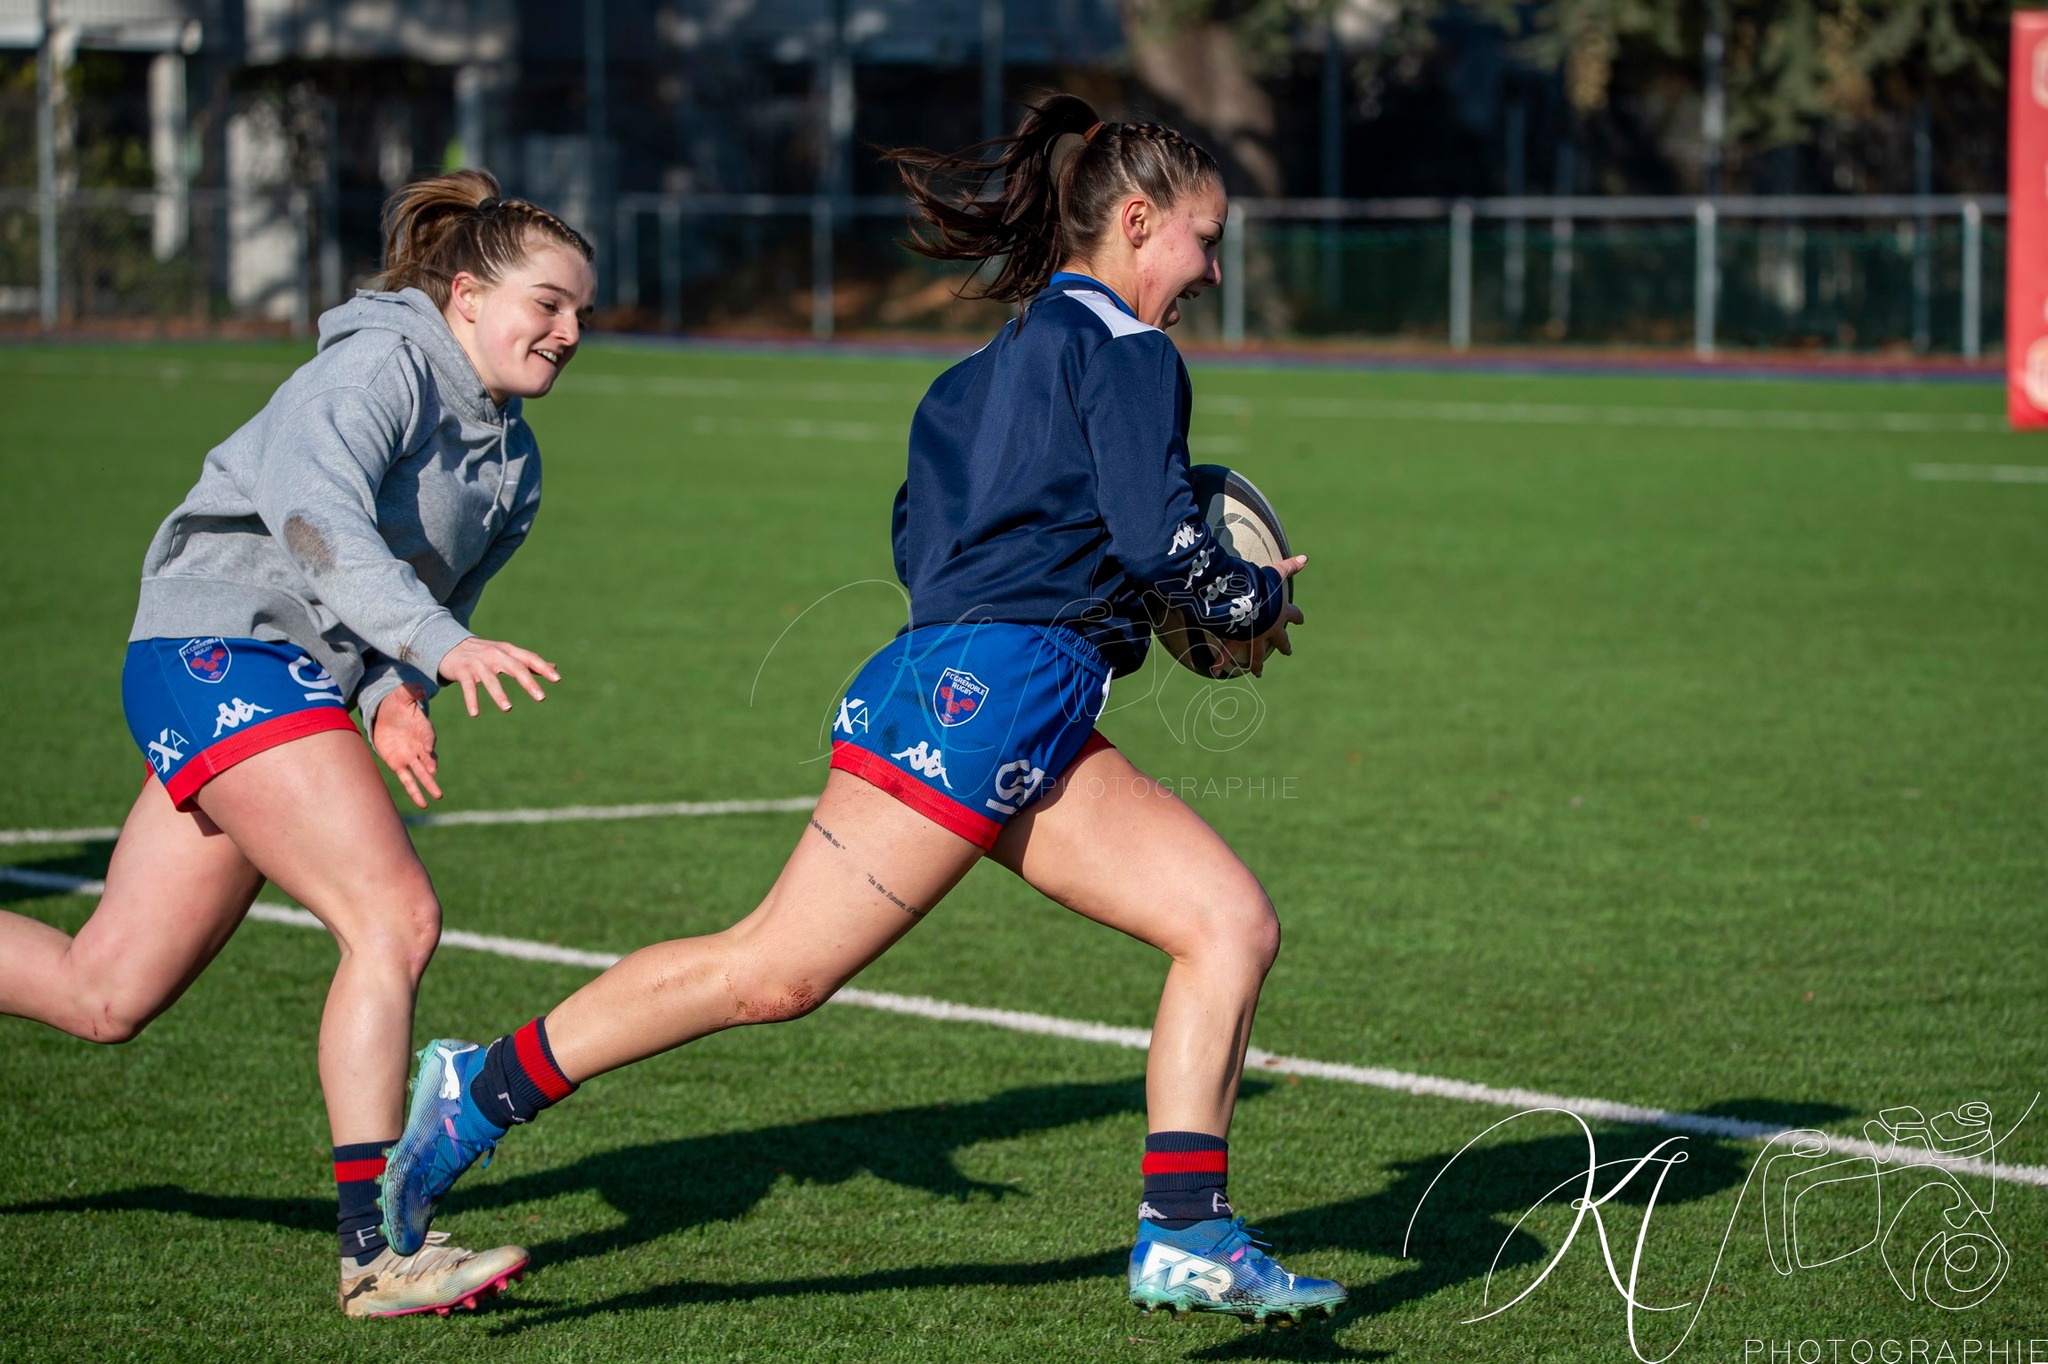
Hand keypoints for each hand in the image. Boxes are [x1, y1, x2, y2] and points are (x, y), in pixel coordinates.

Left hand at [372, 683, 441, 808]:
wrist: (386, 713)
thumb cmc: (397, 702)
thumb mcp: (403, 693)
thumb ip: (411, 692)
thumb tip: (420, 690)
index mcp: (423, 729)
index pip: (428, 737)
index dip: (428, 744)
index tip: (429, 751)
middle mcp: (419, 746)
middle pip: (427, 758)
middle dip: (430, 766)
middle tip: (433, 774)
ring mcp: (410, 756)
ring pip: (420, 773)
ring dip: (428, 785)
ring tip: (438, 796)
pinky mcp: (398, 764)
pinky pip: (407, 780)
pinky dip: (414, 791)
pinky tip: (422, 803)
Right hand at [437, 636, 560, 717]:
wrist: (448, 645)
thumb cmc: (484, 653)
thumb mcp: (506, 653)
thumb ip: (529, 661)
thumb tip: (554, 667)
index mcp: (507, 650)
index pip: (529, 658)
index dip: (544, 668)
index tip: (557, 679)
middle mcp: (494, 654)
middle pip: (515, 668)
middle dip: (529, 682)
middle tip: (542, 697)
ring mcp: (478, 663)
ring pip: (491, 679)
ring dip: (499, 694)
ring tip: (508, 709)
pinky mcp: (462, 671)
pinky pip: (468, 687)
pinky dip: (471, 700)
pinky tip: (475, 713)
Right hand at [1215, 554, 1307, 678]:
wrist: (1245, 599)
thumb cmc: (1262, 585)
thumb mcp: (1277, 573)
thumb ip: (1290, 567)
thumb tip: (1305, 558)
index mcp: (1280, 612)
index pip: (1293, 615)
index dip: (1296, 617)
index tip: (1301, 621)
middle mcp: (1270, 628)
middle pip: (1280, 640)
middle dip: (1284, 646)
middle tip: (1288, 652)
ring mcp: (1254, 636)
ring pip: (1257, 654)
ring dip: (1257, 665)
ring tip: (1258, 674)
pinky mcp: (1238, 640)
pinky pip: (1228, 653)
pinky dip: (1221, 662)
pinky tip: (1216, 671)